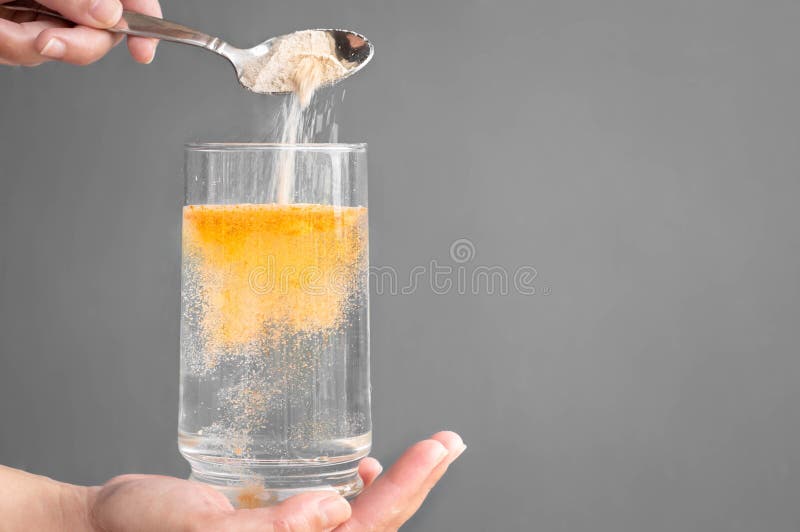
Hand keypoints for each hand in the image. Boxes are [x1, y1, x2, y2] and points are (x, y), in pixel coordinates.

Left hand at [0, 0, 160, 65]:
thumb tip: (110, 14)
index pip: (128, 1)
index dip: (145, 23)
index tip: (143, 51)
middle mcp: (64, 3)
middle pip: (100, 34)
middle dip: (76, 45)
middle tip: (48, 41)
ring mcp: (40, 19)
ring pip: (60, 50)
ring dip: (27, 44)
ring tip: (2, 27)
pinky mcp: (16, 38)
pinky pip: (25, 55)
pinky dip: (8, 47)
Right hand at [89, 431, 465, 531]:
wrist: (110, 525)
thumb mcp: (203, 530)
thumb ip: (269, 529)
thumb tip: (332, 512)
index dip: (407, 491)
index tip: (437, 448)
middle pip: (376, 527)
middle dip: (416, 483)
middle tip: (448, 442)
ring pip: (362, 522)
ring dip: (396, 488)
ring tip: (423, 455)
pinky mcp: (279, 526)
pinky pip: (334, 515)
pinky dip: (358, 492)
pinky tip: (359, 474)